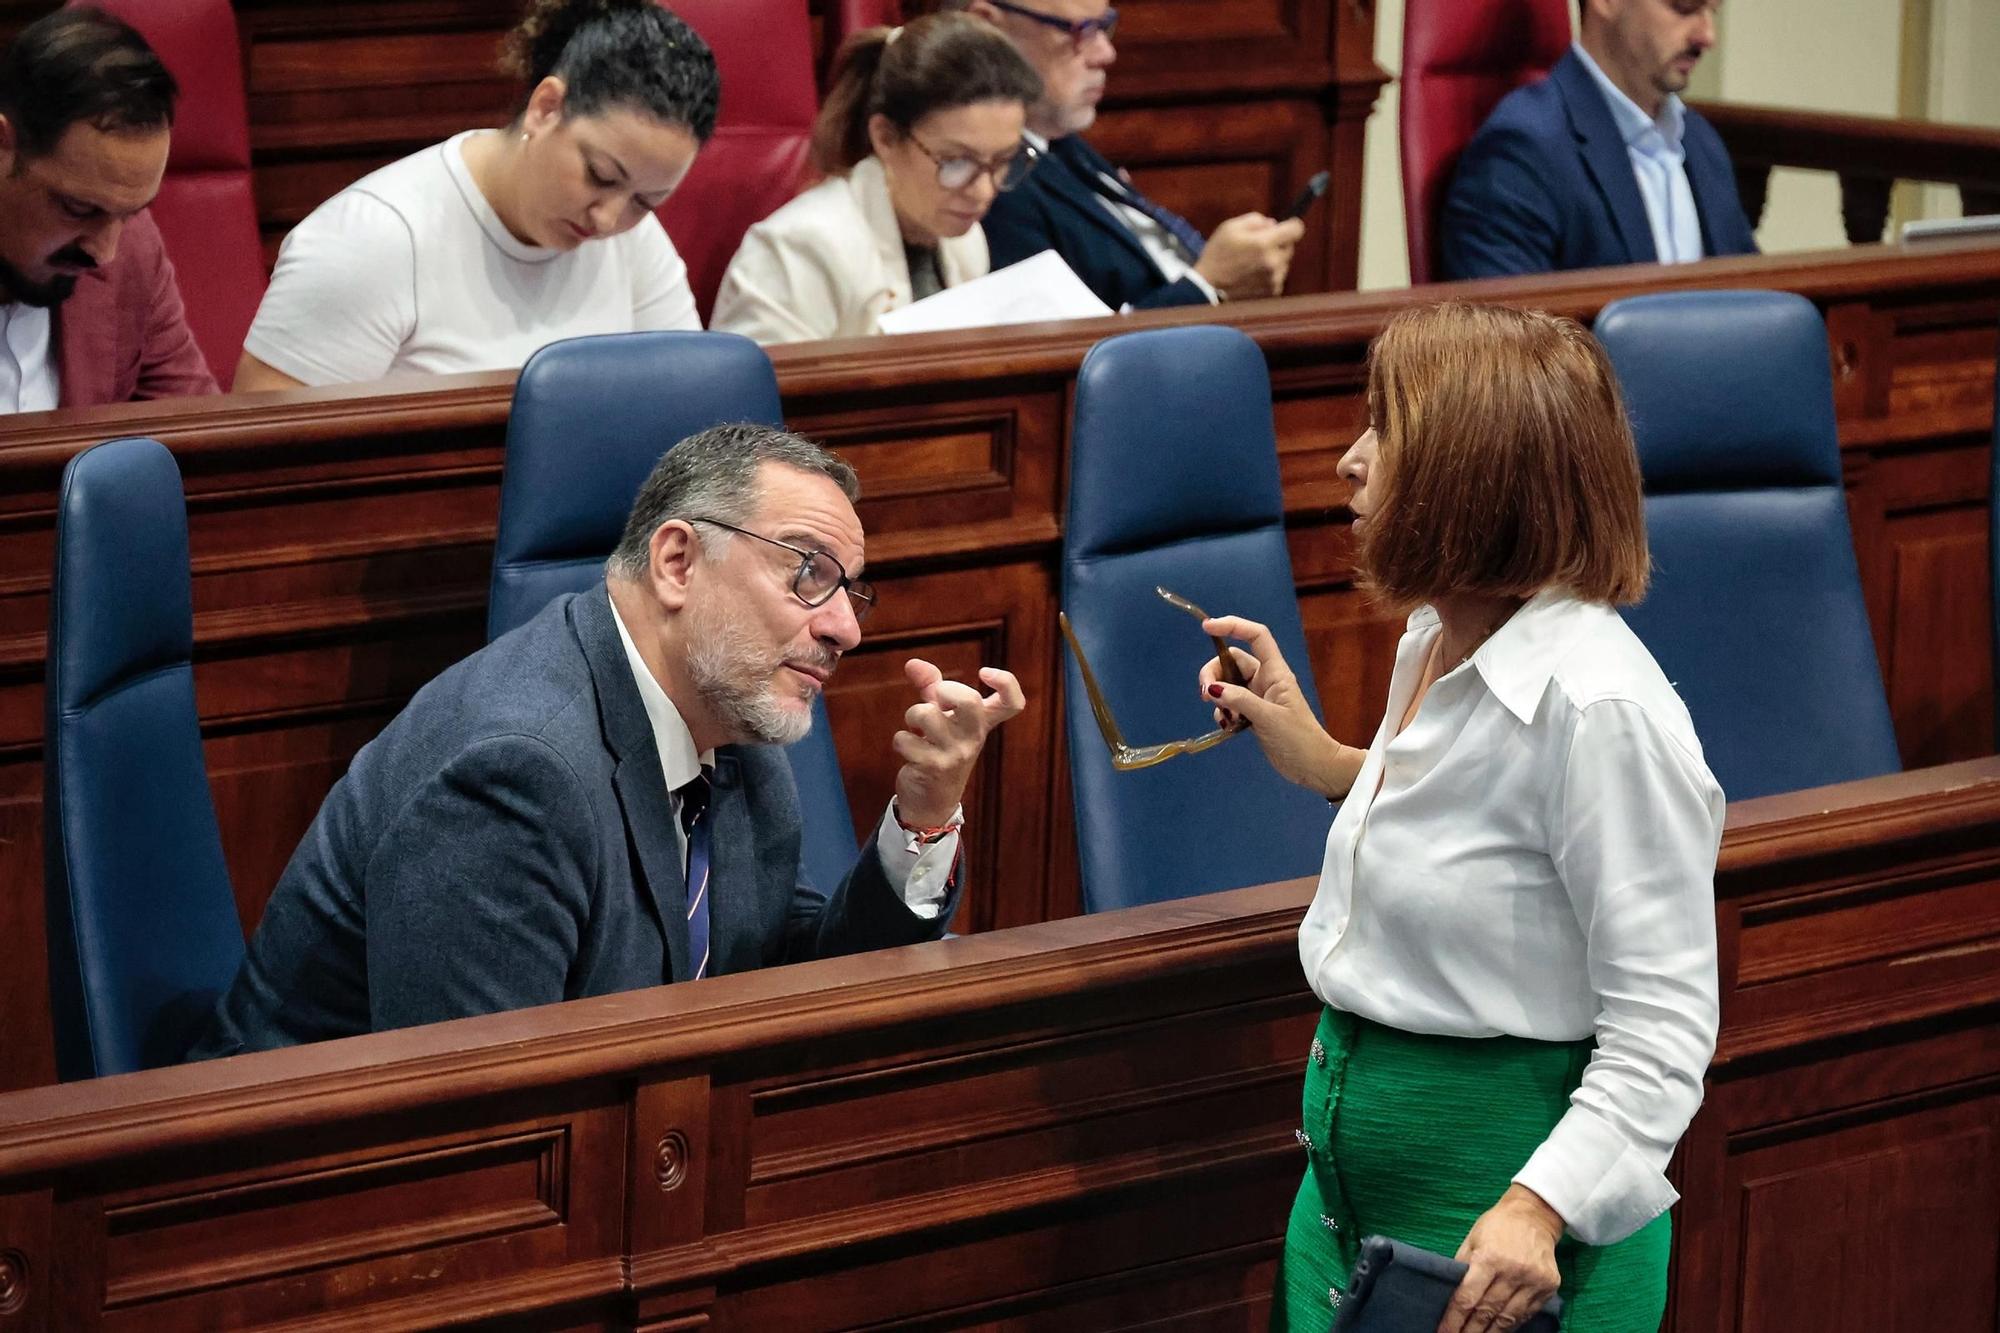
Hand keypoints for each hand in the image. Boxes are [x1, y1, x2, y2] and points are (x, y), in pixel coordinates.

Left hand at [892, 659, 1025, 826]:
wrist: (932, 801)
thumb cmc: (938, 748)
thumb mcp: (941, 715)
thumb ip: (930, 686)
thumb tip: (912, 663)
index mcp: (982, 723)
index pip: (1012, 703)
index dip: (1006, 682)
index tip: (984, 672)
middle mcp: (974, 738)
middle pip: (970, 701)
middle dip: (945, 690)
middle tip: (937, 699)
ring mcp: (956, 754)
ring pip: (926, 714)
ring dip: (912, 716)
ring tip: (917, 729)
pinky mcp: (933, 767)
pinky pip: (905, 738)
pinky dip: (901, 741)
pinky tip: (910, 752)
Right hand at [1194, 213, 1306, 299]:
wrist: (1208, 287)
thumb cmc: (1217, 255)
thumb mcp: (1230, 227)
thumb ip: (1256, 220)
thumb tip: (1273, 224)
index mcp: (1264, 243)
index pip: (1296, 229)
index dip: (1291, 225)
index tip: (1285, 226)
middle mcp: (1273, 262)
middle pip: (1290, 246)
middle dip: (1278, 243)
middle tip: (1258, 246)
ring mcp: (1274, 278)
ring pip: (1284, 263)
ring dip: (1274, 259)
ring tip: (1251, 263)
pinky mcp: (1272, 291)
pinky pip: (1278, 277)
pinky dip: (1270, 274)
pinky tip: (1252, 274)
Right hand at [1199, 615, 1349, 796]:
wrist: (1312, 767)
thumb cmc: (1299, 738)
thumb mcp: (1269, 718)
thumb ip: (1240, 701)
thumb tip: (1213, 688)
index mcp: (1275, 672)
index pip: (1256, 636)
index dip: (1233, 625)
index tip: (1207, 628)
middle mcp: (1265, 680)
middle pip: (1232, 662)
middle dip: (1214, 673)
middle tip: (1205, 694)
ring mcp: (1257, 697)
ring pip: (1227, 684)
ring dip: (1217, 697)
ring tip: (1223, 718)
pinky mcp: (1251, 714)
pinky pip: (1229, 704)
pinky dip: (1222, 713)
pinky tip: (1227, 727)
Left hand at [1438, 1184, 1564, 1332]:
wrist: (1534, 1216)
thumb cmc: (1497, 1226)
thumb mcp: (1472, 1240)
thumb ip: (1462, 1267)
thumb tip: (1450, 1297)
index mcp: (1489, 1258)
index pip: (1467, 1298)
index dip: (1454, 1320)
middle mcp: (1513, 1271)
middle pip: (1487, 1312)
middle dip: (1470, 1331)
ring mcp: (1533, 1281)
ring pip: (1508, 1318)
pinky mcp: (1549, 1287)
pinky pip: (1527, 1314)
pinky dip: (1512, 1325)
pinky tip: (1499, 1331)